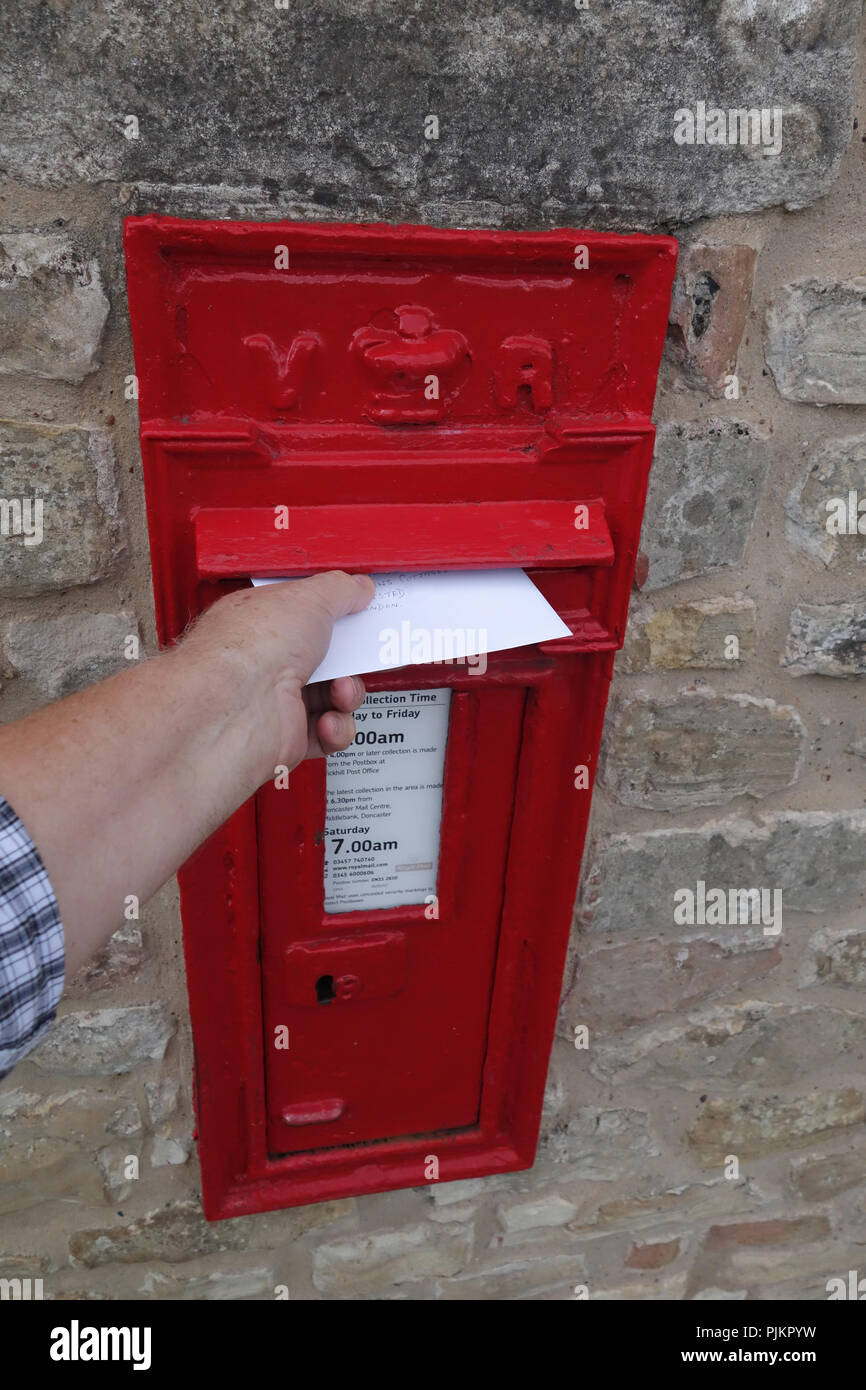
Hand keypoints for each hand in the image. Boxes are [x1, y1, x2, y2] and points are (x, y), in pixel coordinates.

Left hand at [181, 570, 374, 783]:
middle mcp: (264, 661)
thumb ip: (340, 591)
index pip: (303, 615)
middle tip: (365, 654)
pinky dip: (336, 729)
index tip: (362, 614)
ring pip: (330, 698)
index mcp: (261, 622)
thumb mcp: (309, 598)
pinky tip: (328, 721)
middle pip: (324, 658)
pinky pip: (326, 735)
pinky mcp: (285, 737)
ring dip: (347, 693)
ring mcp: (274, 701)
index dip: (334, 615)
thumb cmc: (251, 646)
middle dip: (350, 658)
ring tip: (340, 690)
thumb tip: (359, 587)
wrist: (235, 706)